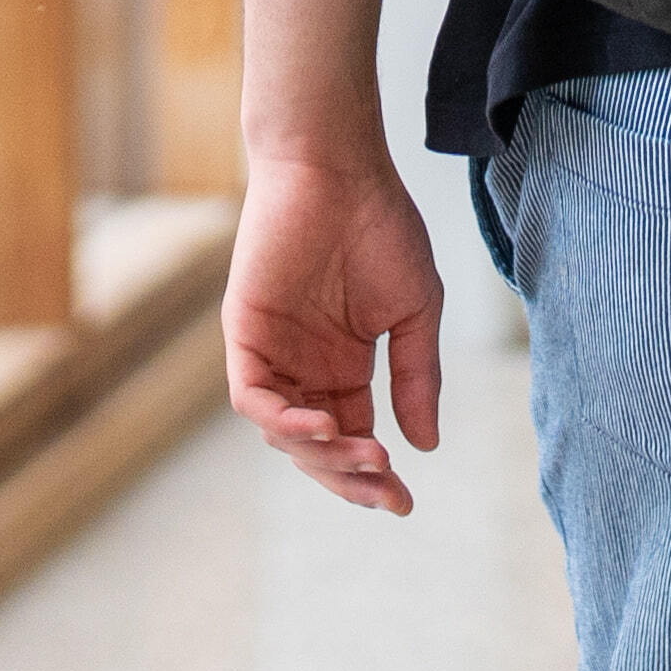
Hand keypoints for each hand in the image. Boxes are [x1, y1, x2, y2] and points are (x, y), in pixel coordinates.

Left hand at [225, 140, 451, 516]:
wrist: (339, 168)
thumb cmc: (380, 227)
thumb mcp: (415, 312)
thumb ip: (416, 378)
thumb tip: (426, 446)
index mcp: (343, 366)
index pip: (352, 439)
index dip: (374, 477)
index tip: (405, 502)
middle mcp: (304, 367)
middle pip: (318, 448)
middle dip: (350, 477)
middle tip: (385, 491)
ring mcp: (272, 352)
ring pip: (284, 433)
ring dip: (322, 455)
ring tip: (365, 454)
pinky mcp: (245, 333)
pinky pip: (253, 397)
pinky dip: (282, 420)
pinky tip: (322, 425)